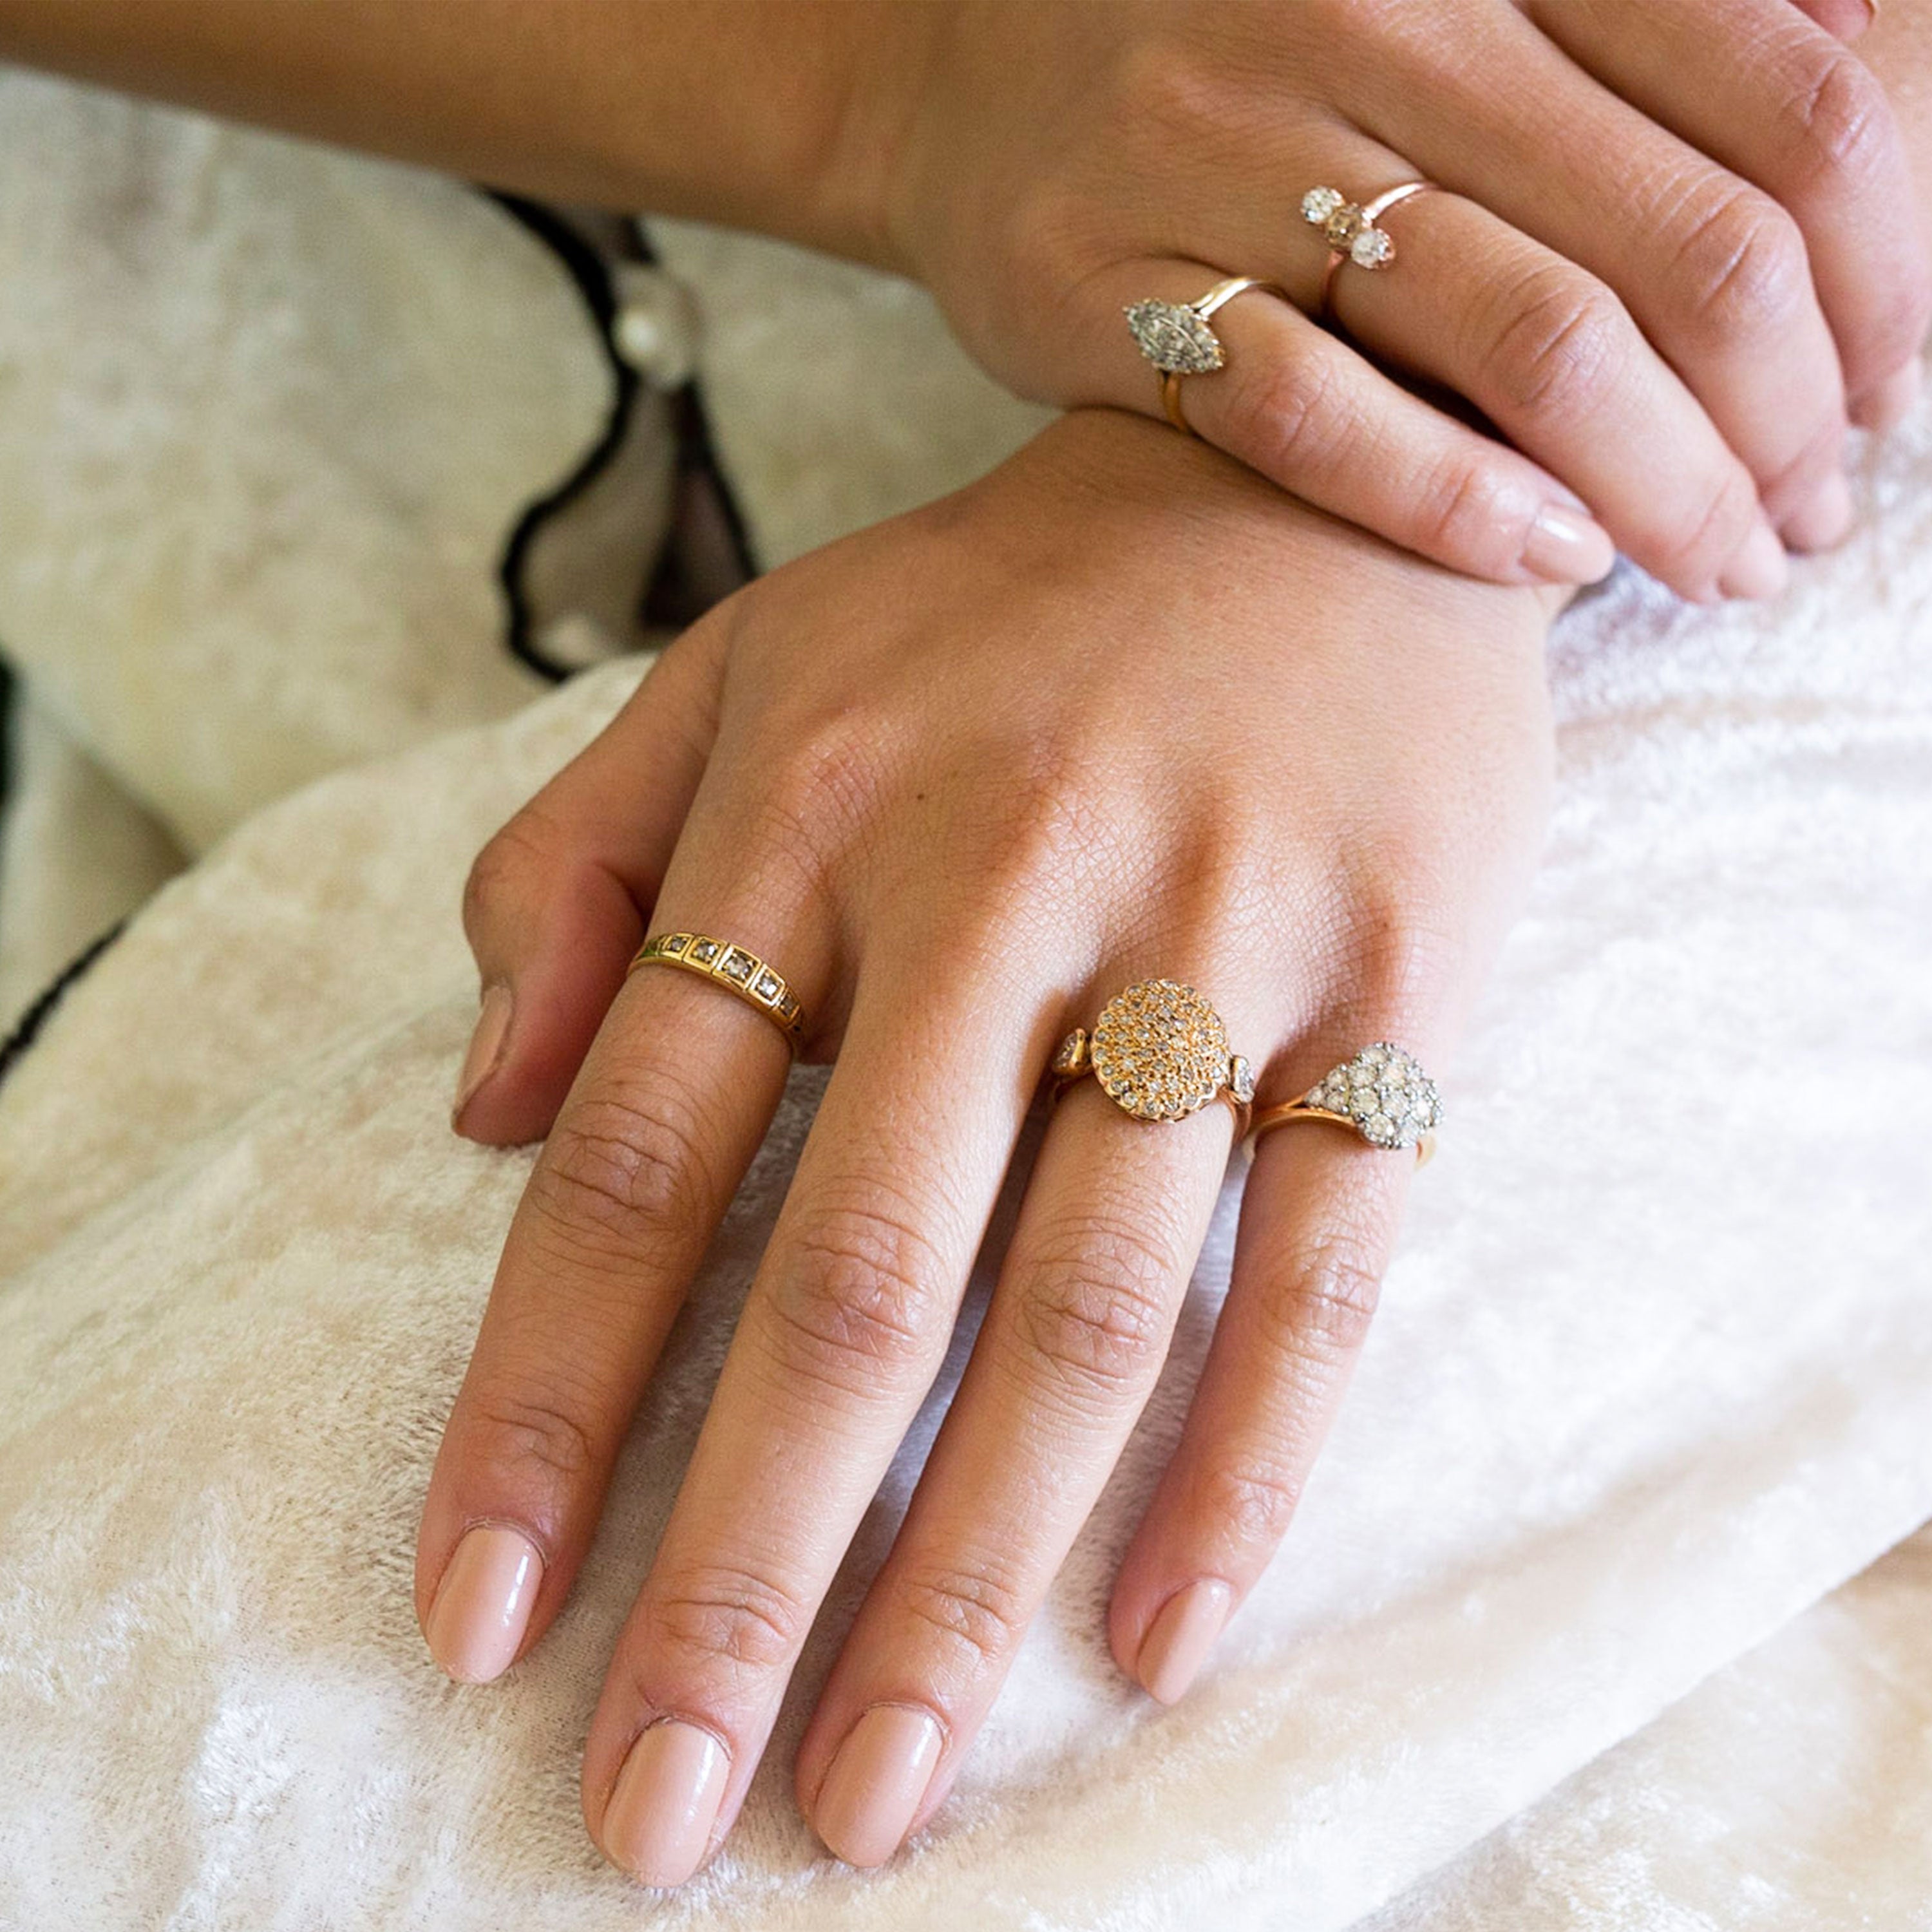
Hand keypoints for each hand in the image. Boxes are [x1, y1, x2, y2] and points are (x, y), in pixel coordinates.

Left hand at [416, 409, 1555, 1882]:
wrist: (1313, 471)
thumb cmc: (999, 609)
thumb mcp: (744, 666)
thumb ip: (572, 870)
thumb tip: (482, 1120)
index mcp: (816, 810)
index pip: (638, 1158)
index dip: (544, 1405)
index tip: (479, 1619)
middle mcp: (1004, 885)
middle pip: (852, 1281)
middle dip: (740, 1564)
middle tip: (662, 1810)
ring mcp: (1216, 939)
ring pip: (1082, 1310)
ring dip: (972, 1573)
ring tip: (881, 1785)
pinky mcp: (1394, 984)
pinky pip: (1320, 1255)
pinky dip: (1247, 1456)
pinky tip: (1159, 1633)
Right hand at [851, 0, 1928, 597]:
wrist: (964, 69)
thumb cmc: (1247, 38)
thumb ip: (1641, 17)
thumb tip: (1855, 67)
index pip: (1785, 104)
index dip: (1881, 271)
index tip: (1890, 388)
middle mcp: (1375, 23)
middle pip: (1680, 248)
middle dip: (1789, 416)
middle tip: (1810, 516)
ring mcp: (1229, 160)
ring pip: (1522, 340)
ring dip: (1663, 484)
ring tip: (1718, 561)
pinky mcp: (1110, 293)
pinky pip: (1309, 415)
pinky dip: (1451, 499)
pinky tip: (1549, 557)